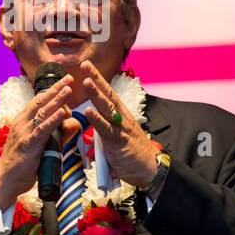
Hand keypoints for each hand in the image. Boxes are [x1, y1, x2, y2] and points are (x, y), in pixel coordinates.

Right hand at [0, 76, 73, 208]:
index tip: (65, 81)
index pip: (39, 101)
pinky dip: (52, 120)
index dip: (53, 90)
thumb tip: (75, 124)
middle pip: (41, 101)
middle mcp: (22, 122)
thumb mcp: (43, 144)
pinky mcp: (28, 144)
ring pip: (42, 112)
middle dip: (56, 89)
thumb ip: (60, 134)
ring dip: (57, 100)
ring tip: (68, 89)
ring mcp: (24, 132)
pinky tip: (61, 113)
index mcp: (24, 120)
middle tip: (69, 78)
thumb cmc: (23, 162)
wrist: (6, 179)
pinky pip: (42, 130)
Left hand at [77, 60, 158, 188]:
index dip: (98, 79)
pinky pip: (106, 128)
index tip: (87, 66)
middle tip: (85, 65)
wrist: (148, 169)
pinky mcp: (118, 141)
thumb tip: (93, 119)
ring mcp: (120, 128)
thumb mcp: (118, 134)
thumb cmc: (132, 152)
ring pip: (107, 108)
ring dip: (96, 95)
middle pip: (108, 94)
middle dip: (96, 79)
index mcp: (121, 114)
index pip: (108, 93)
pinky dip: (97, 119)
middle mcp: (122, 117)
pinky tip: (88, 110)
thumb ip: (105, 125)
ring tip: (85, 82)